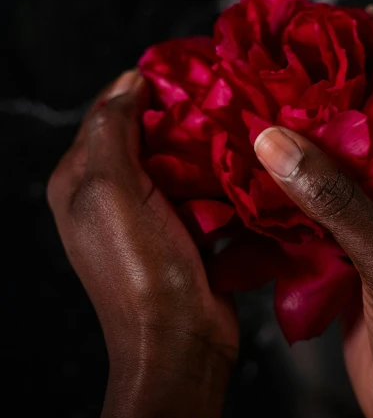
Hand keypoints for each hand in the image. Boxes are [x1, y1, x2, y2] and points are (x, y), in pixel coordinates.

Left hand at [48, 69, 237, 372]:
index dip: (144, 88)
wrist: (179, 346)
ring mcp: (148, 215)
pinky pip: (202, 191)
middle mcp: (109, 194)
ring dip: (207, 146)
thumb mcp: (112, 191)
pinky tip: (247, 165)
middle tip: (224, 96)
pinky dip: (221, 178)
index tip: (190, 71)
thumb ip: (113, 130)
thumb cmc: (141, 270)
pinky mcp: (183, 231)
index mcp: (80, 180)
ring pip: (179, 160)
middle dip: (183, 116)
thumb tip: (131, 79)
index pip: (108, 112)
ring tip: (242, 124)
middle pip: (147, 134)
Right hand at [254, 8, 372, 417]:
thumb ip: (336, 201)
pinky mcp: (350, 257)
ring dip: (307, 143)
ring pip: (341, 170)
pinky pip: (316, 211)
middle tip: (297, 58)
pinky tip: (256, 177)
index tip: (366, 17)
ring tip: (266, 107)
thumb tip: (275, 139)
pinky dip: (288, 193)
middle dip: (342, 90)